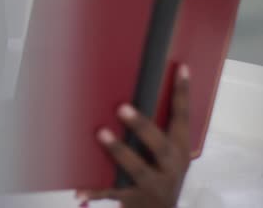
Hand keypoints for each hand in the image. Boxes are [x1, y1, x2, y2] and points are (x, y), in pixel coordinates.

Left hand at [78, 65, 190, 207]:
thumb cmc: (160, 173)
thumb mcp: (168, 154)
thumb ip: (156, 129)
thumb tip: (129, 92)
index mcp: (179, 149)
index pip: (183, 117)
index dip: (183, 93)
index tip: (181, 68)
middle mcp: (170, 166)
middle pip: (159, 145)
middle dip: (142, 126)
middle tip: (122, 107)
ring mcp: (153, 184)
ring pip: (136, 168)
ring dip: (119, 151)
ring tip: (101, 133)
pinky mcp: (133, 199)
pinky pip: (112, 193)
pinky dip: (95, 190)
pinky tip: (79, 189)